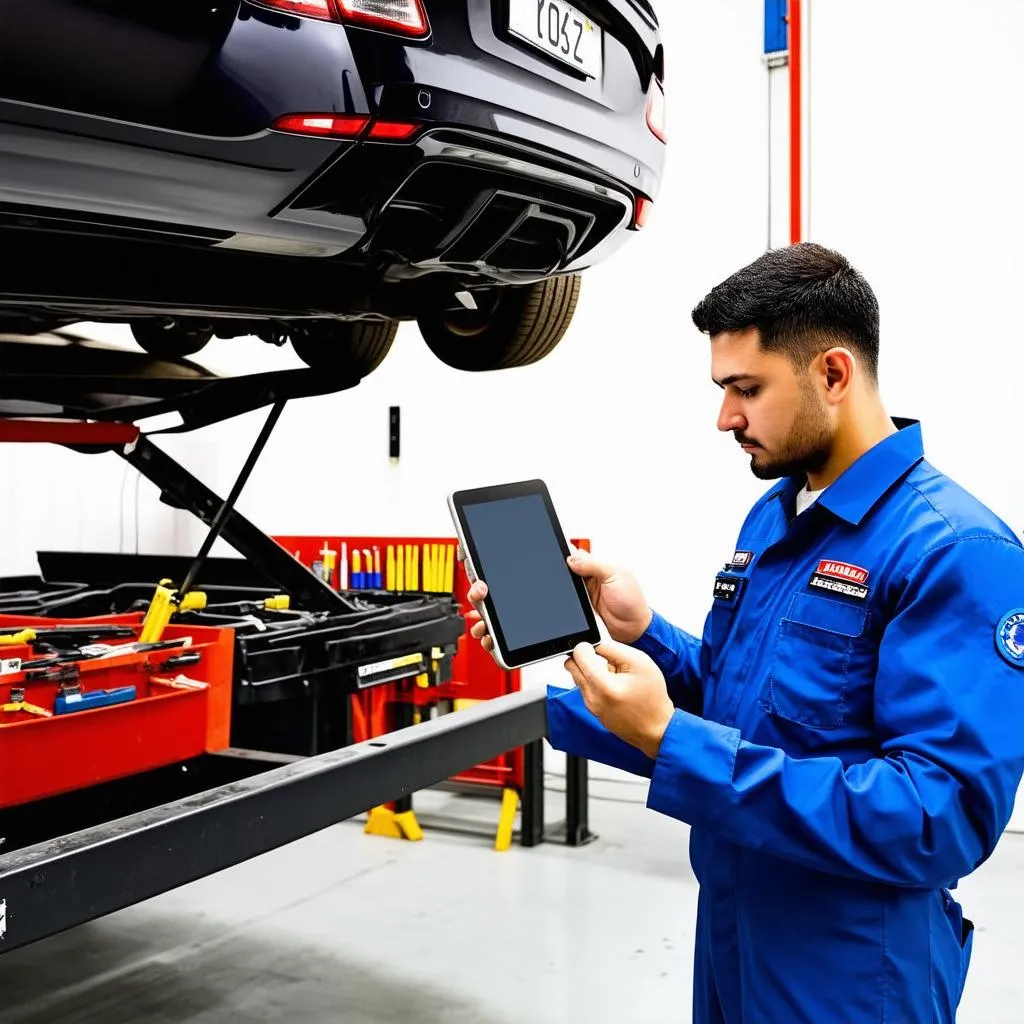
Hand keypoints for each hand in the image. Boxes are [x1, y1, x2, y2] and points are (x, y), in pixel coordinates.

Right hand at [462, 545, 652, 660]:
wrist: (638, 632)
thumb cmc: (632, 602)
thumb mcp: (617, 576)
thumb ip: (593, 566)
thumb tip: (571, 557)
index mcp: (573, 569)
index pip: (536, 556)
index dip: (511, 555)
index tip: (489, 556)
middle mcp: (559, 587)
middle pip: (516, 583)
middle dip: (492, 586)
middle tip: (481, 591)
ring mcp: (556, 608)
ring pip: (516, 607)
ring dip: (493, 611)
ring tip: (481, 617)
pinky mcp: (557, 628)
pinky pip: (530, 628)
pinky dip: (509, 633)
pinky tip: (495, 635)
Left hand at [564, 640, 674, 758]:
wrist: (656, 728)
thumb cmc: (652, 698)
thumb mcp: (640, 663)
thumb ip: (614, 649)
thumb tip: (596, 642)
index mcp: (603, 686)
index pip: (578, 656)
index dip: (587, 646)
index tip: (597, 647)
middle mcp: (592, 698)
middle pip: (571, 665)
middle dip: (584, 657)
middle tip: (604, 659)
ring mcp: (591, 706)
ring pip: (578, 677)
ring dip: (590, 670)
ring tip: (613, 674)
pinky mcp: (592, 711)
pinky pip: (586, 689)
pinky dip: (595, 683)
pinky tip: (613, 686)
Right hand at [566, 547, 651, 643]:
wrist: (633, 626)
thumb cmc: (631, 600)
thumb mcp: (614, 575)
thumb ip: (593, 566)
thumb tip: (572, 559)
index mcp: (602, 567)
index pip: (581, 556)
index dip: (571, 554)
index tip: (563, 555)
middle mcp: (594, 578)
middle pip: (572, 570)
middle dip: (567, 570)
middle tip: (566, 572)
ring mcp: (587, 593)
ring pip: (570, 585)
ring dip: (568, 585)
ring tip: (571, 587)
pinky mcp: (583, 606)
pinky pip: (572, 600)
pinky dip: (569, 598)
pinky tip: (570, 597)